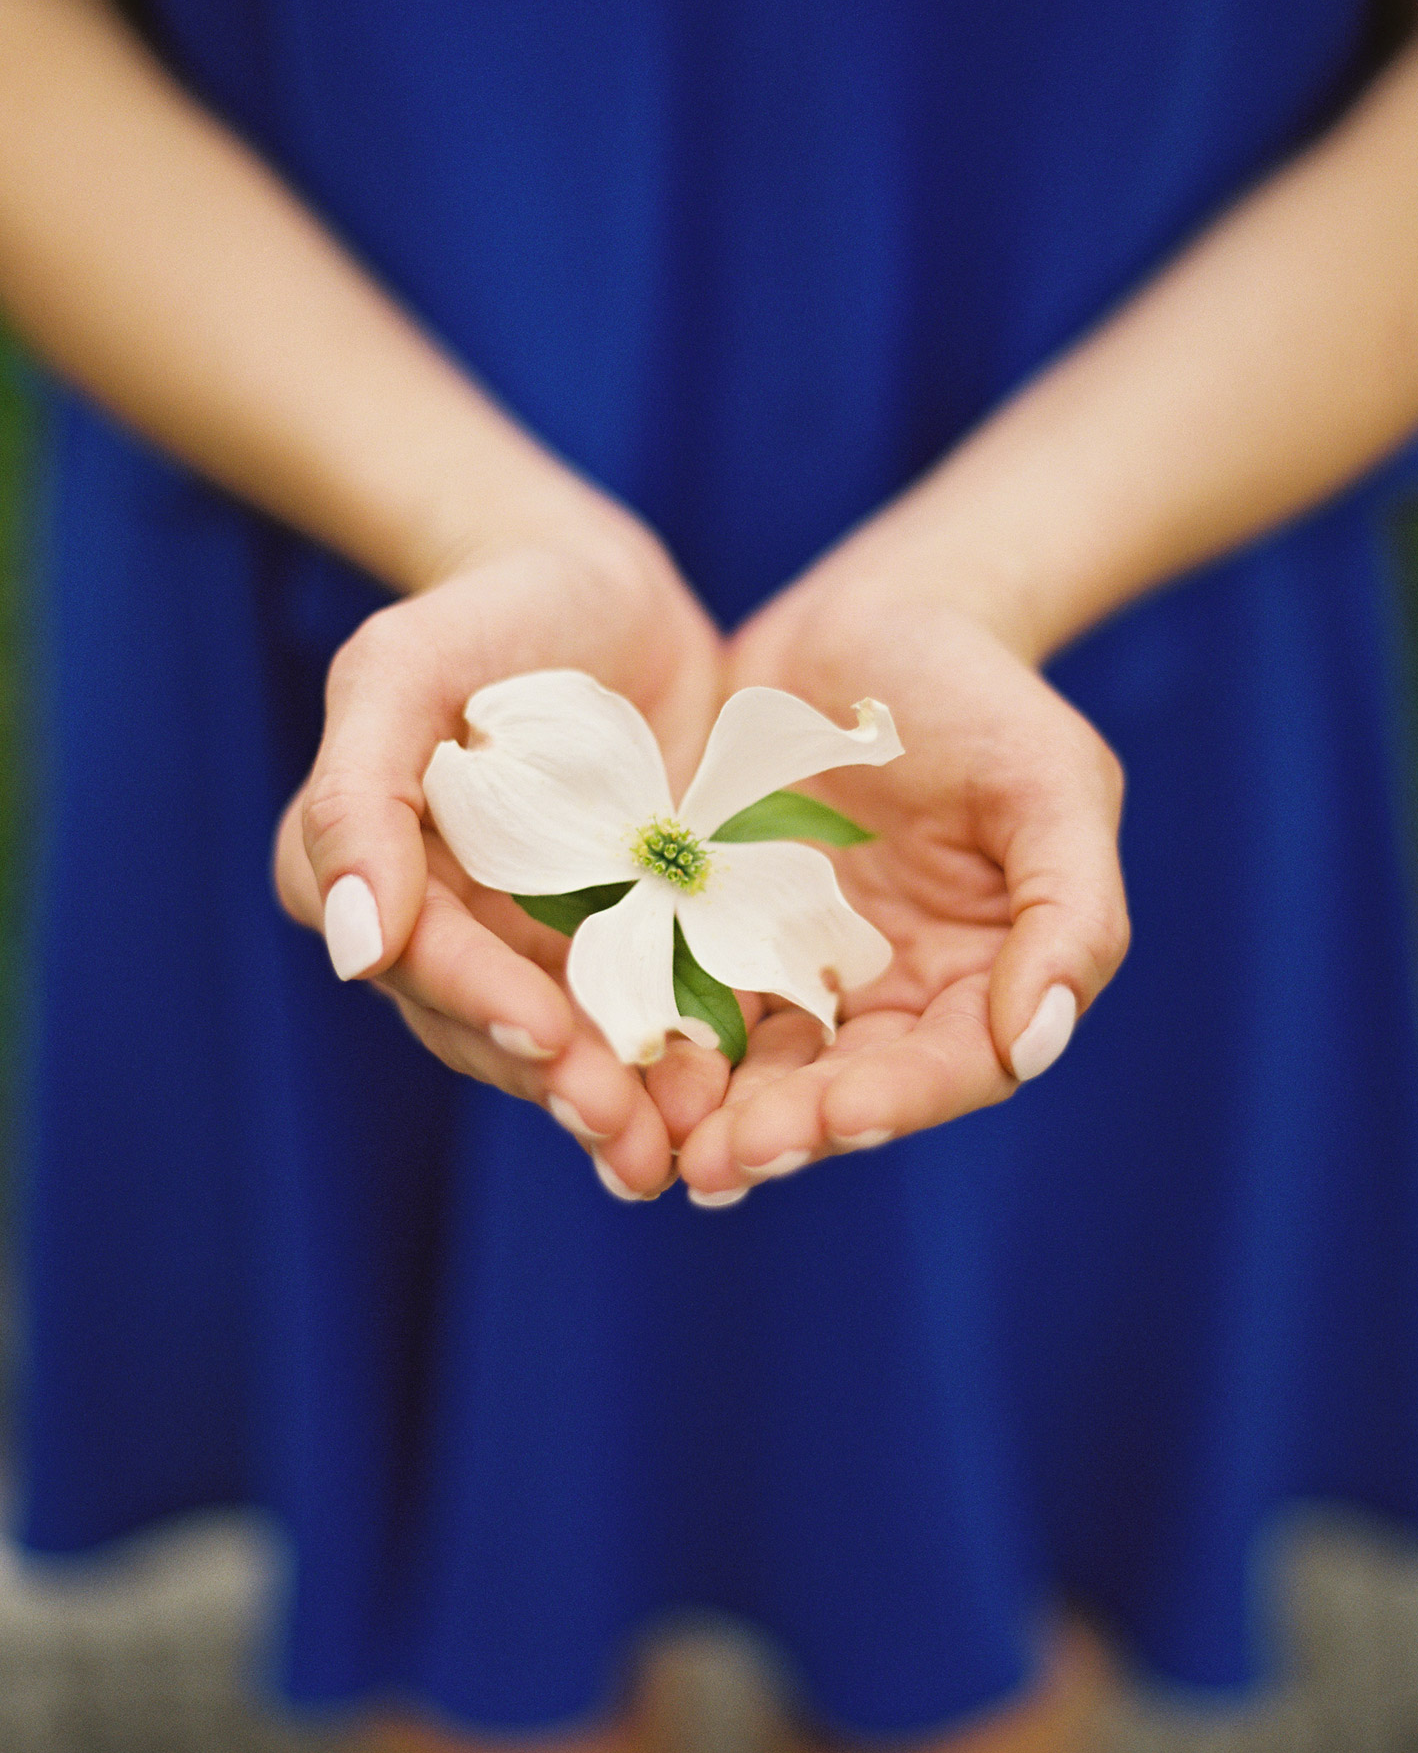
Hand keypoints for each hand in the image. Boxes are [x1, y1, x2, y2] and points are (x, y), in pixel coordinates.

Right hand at [274, 516, 730, 1196]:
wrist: (612, 601)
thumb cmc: (496, 613)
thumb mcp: (405, 667)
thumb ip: (358, 793)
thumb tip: (355, 951)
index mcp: (372, 873)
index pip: (420, 959)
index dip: (481, 1003)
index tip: (549, 1040)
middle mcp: (446, 930)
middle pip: (490, 1028)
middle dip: (558, 1082)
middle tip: (625, 1136)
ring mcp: (537, 947)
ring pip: (566, 1046)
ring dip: (617, 1104)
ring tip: (677, 1151)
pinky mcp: (626, 946)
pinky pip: (647, 1015)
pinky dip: (682, 1062)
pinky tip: (728, 1101)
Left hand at [673, 570, 1129, 1198]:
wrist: (869, 615)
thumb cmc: (981, 692)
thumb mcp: (1053, 780)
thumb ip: (1072, 913)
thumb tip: (1037, 1042)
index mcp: (985, 979)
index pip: (952, 1068)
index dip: (897, 1103)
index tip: (838, 1120)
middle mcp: (892, 997)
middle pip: (844, 1089)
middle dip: (786, 1133)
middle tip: (717, 1164)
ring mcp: (798, 970)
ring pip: (756, 1067)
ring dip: (710, 1115)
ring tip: (657, 1145)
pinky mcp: (715, 934)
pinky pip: (683, 999)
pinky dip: (652, 1041)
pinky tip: (606, 1066)